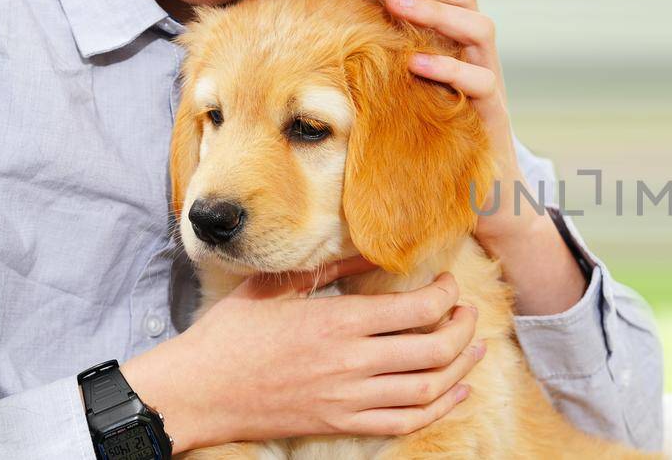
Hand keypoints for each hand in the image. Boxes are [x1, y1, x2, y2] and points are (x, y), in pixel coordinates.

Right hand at [123, 258, 484, 451]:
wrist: (197, 392)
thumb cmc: (230, 335)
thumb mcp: (276, 287)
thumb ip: (329, 267)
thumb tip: (370, 248)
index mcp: (337, 321)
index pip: (419, 308)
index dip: (446, 293)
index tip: (447, 281)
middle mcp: (350, 363)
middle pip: (435, 348)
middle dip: (464, 327)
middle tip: (467, 311)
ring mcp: (348, 399)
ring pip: (429, 388)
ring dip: (462, 366)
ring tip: (474, 347)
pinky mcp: (341, 423)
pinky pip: (406, 422)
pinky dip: (441, 407)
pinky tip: (457, 391)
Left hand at [358, 0, 586, 314]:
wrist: (481, 202)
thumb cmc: (433, 150)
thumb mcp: (406, 100)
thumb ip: (388, 69)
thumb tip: (333, 47)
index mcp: (455, 47)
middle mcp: (475, 59)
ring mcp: (488, 87)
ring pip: (480, 29)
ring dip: (436, 12)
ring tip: (396, 7)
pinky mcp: (492, 120)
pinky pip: (482, 83)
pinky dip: (449, 68)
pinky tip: (415, 64)